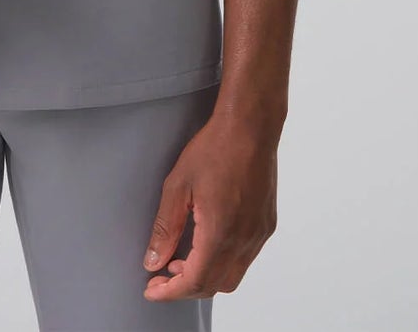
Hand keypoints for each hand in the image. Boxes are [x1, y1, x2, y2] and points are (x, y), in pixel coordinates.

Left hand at [140, 112, 278, 301]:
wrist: (250, 126)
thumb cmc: (213, 149)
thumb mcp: (178, 185)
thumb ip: (164, 228)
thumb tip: (152, 261)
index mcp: (220, 233)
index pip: (195, 281)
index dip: (170, 291)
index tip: (151, 289)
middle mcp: (245, 240)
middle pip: (215, 285)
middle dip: (186, 287)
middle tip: (163, 274)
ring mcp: (259, 233)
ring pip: (232, 275)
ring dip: (206, 275)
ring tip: (181, 258)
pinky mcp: (266, 224)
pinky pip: (245, 258)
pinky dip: (223, 262)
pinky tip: (206, 242)